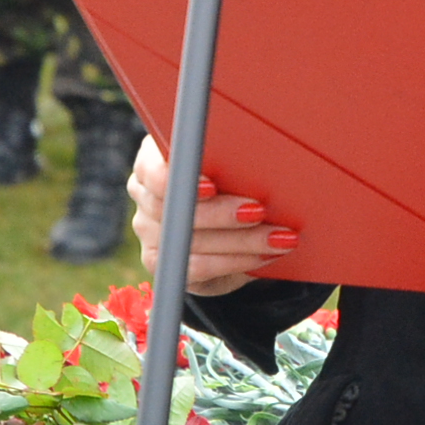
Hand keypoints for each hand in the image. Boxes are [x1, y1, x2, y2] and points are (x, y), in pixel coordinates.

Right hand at [127, 134, 295, 298]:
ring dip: (242, 241)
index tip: (213, 186)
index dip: (182, 178)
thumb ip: (233, 157)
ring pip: (191, 240)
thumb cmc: (233, 179)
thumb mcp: (233, 161)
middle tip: (260, 211)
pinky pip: (196, 267)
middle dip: (224, 213)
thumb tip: (270, 158)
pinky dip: (236, 261)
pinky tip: (264, 255)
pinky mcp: (160, 263)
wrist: (228, 224)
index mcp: (154, 158)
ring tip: (278, 237)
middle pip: (176, 208)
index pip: (154, 169)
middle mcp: (145, 194)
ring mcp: (149, 230)